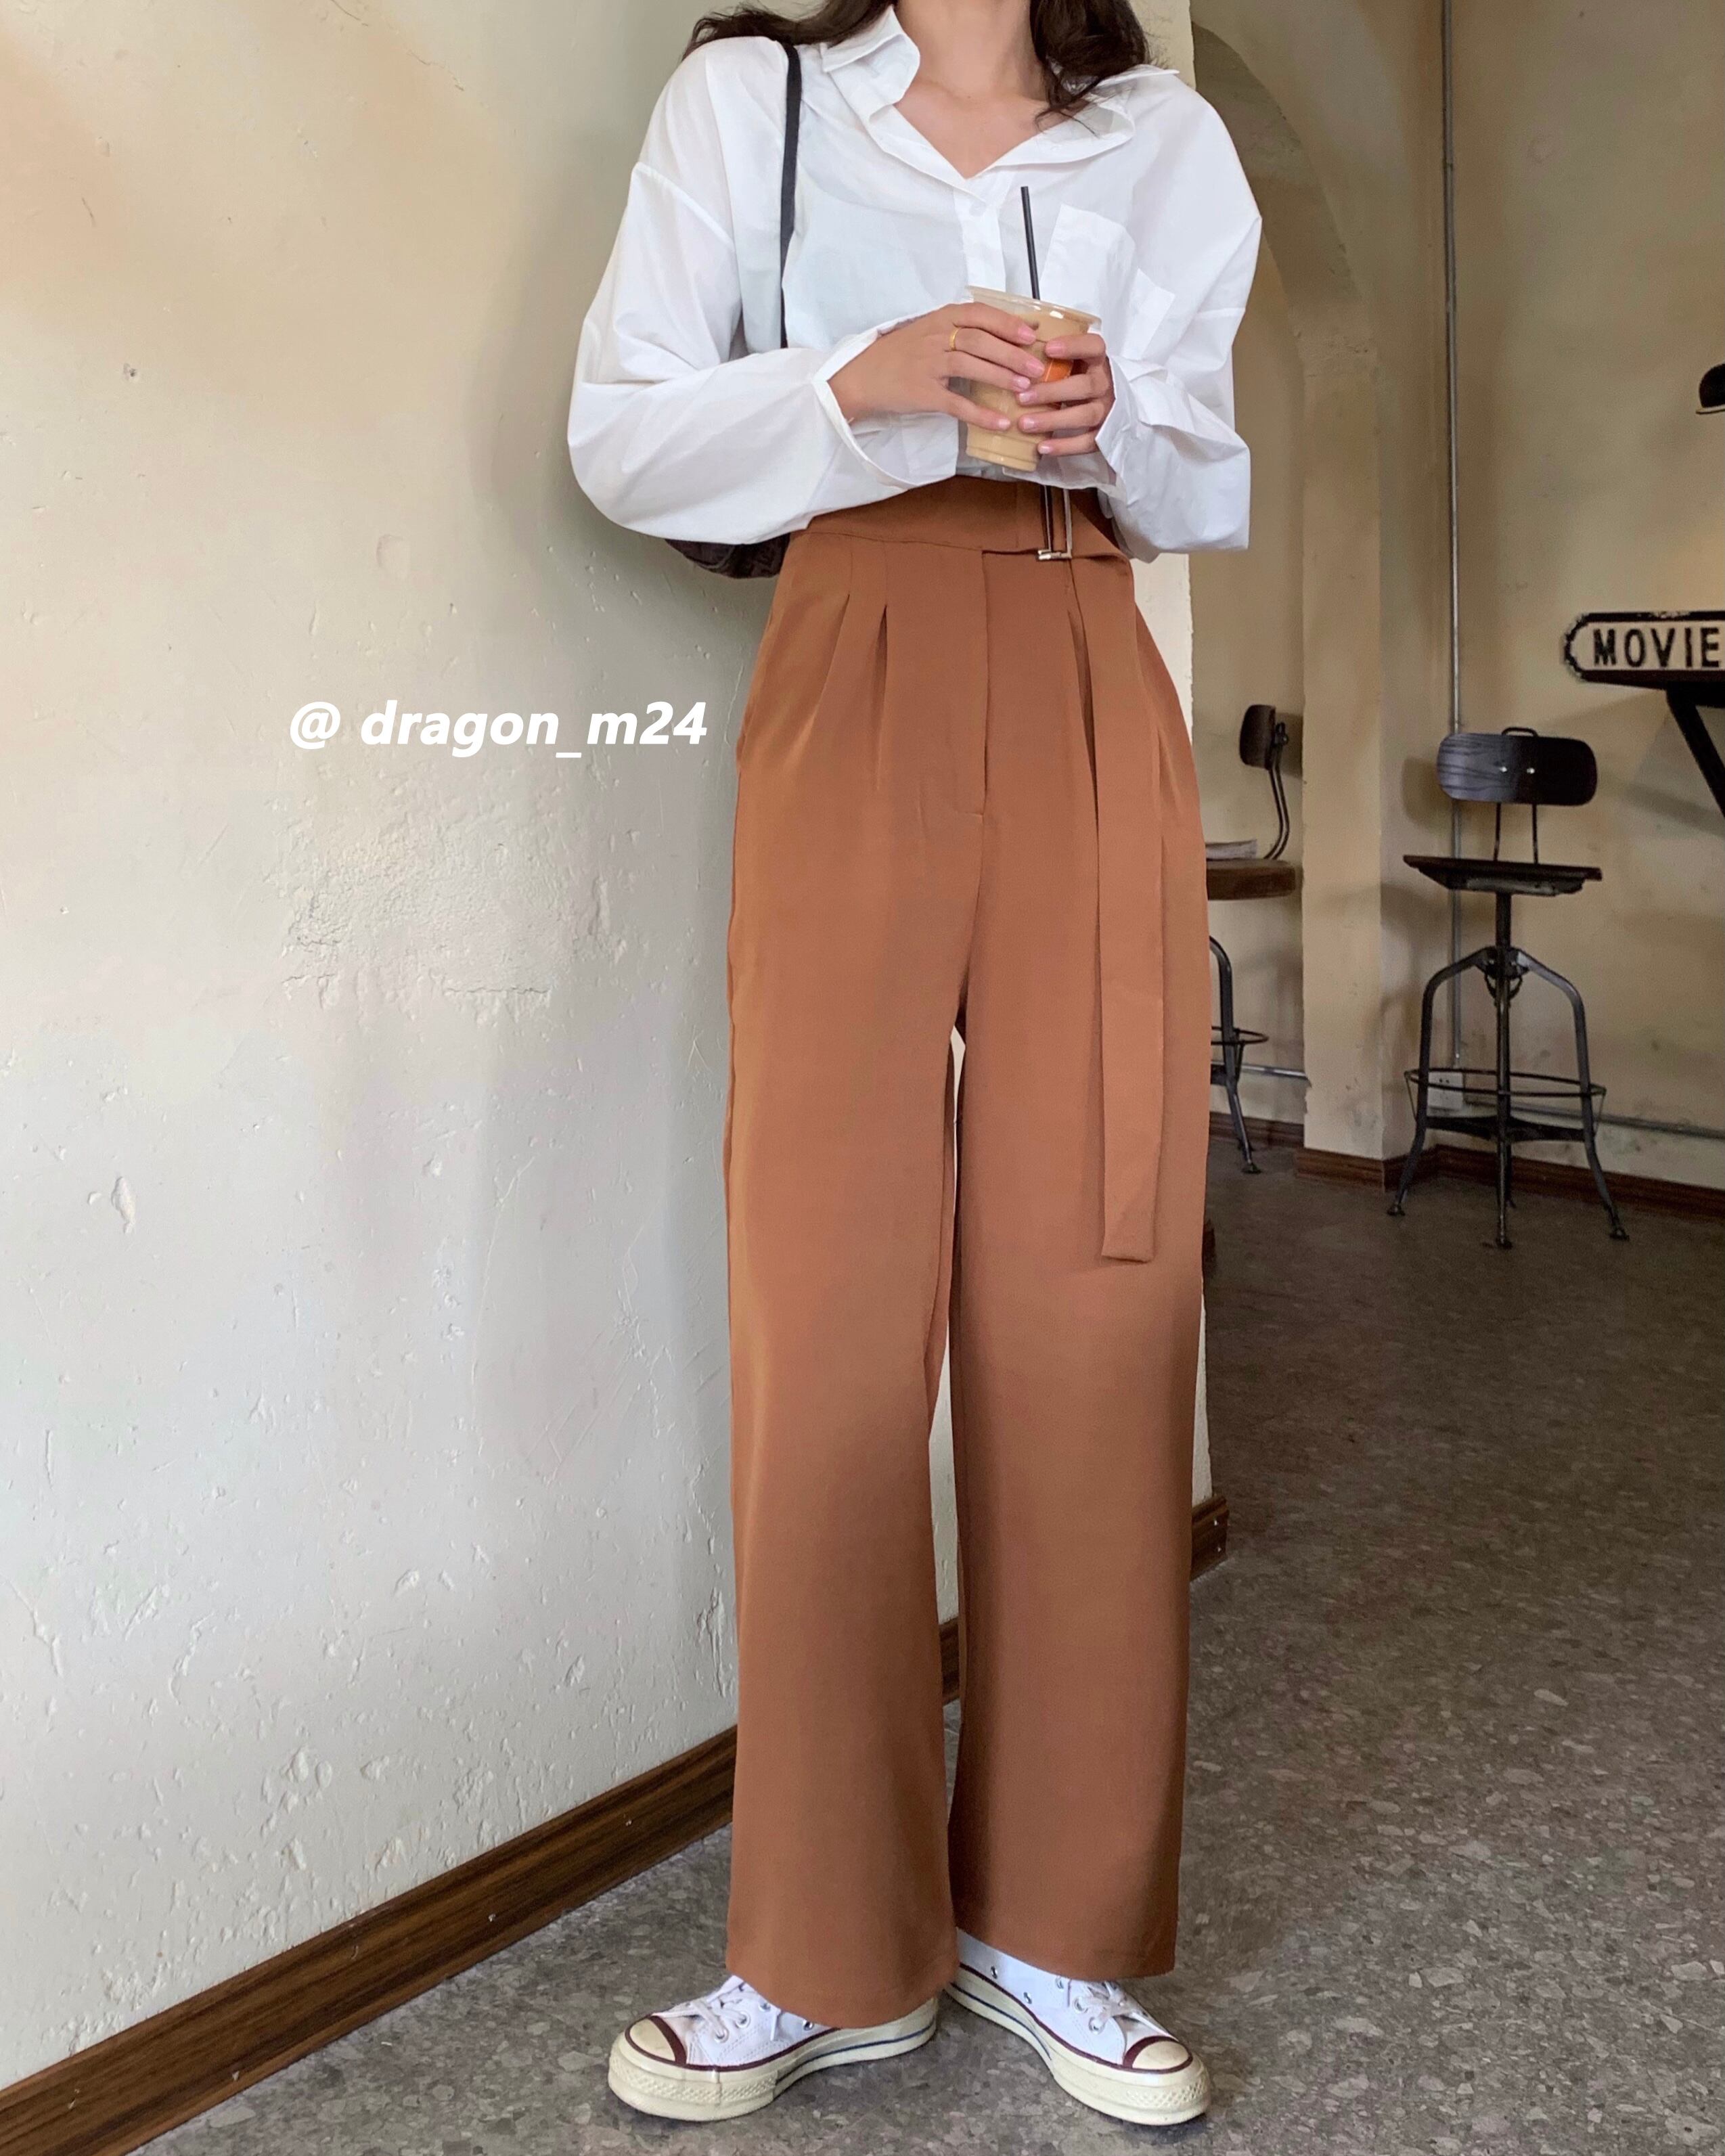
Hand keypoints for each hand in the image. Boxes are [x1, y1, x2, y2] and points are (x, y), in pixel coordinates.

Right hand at [829, 301, 1045, 431]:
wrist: (862, 376)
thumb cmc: (902, 353)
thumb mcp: (930, 330)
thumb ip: (961, 328)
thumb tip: (1006, 332)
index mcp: (940, 319)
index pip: (980, 314)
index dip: (1008, 323)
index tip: (1032, 335)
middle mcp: (935, 337)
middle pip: (980, 340)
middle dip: (1012, 353)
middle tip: (1038, 368)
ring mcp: (928, 365)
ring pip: (971, 366)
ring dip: (1001, 377)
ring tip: (1025, 388)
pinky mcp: (922, 394)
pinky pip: (957, 404)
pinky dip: (981, 414)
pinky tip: (1001, 422)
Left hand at [1014, 329, 1115, 458]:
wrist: (1113, 404)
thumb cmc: (1081, 377)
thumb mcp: (1074, 362)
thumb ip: (1055, 354)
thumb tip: (1016, 338)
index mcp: (1098, 361)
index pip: (1094, 347)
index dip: (1073, 346)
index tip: (1048, 348)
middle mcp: (1106, 384)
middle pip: (1084, 386)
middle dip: (1051, 392)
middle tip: (1021, 396)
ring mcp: (1107, 409)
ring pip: (1084, 415)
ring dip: (1052, 420)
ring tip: (1024, 424)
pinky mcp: (1104, 434)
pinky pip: (1087, 442)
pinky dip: (1064, 446)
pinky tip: (1041, 447)